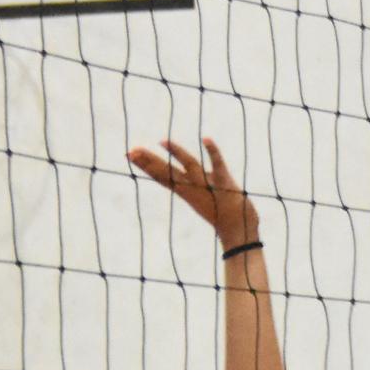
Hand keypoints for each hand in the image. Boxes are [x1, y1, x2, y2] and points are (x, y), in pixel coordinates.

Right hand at [127, 136, 260, 250]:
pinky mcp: (225, 183)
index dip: (145, 165)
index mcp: (186, 191)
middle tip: (132, 151)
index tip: (130, 154)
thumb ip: (188, 184)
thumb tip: (176, 174)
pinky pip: (218, 164)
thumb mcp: (199, 195)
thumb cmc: (220, 213)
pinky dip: (212, 152)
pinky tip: (206, 139)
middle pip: (168, 172)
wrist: (238, 231)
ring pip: (190, 166)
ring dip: (177, 153)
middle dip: (149, 161)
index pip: (161, 176)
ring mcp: (208, 186)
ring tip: (162, 141)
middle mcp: (193, 189)